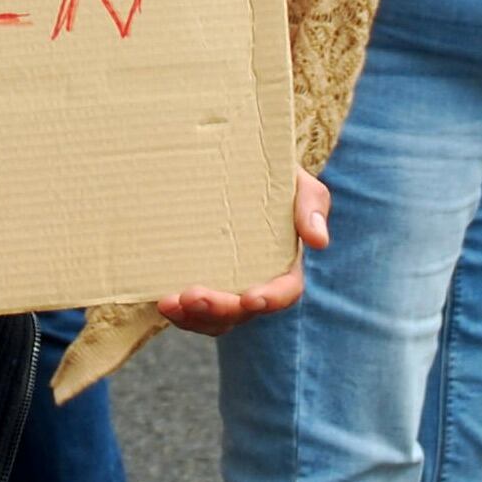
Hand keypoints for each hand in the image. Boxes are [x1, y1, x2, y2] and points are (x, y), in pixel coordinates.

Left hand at [157, 169, 331, 335]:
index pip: (284, 291)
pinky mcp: (198, 279)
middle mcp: (255, 281)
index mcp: (284, 264)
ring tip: (169, 303)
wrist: (234, 163)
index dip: (270, 299)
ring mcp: (225, 285)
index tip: (251, 298)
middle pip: (242, 311)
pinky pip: (191, 308)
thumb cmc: (272, 175)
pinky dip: (178, 311)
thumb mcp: (297, 182)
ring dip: (193, 318)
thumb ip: (312, 205)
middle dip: (219, 310)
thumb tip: (318, 241)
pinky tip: (162, 301)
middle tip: (193, 297)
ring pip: (215, 318)